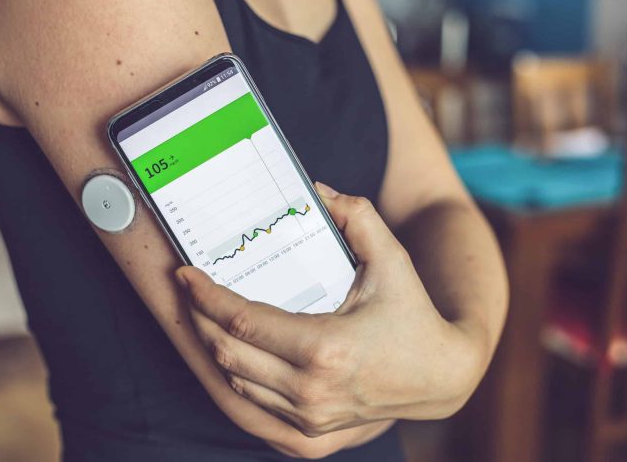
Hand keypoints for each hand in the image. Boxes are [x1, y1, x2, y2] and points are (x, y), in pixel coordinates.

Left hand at [176, 183, 487, 436]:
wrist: (441, 377)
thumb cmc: (413, 315)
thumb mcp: (392, 259)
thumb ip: (358, 216)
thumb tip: (317, 190)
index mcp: (325, 348)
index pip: (242, 321)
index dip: (206, 296)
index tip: (185, 275)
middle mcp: (311, 391)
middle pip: (228, 353)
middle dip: (198, 318)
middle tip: (189, 290)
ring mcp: (309, 419)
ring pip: (235, 382)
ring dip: (213, 346)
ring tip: (204, 315)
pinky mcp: (311, 436)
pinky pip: (253, 406)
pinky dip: (235, 376)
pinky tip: (231, 350)